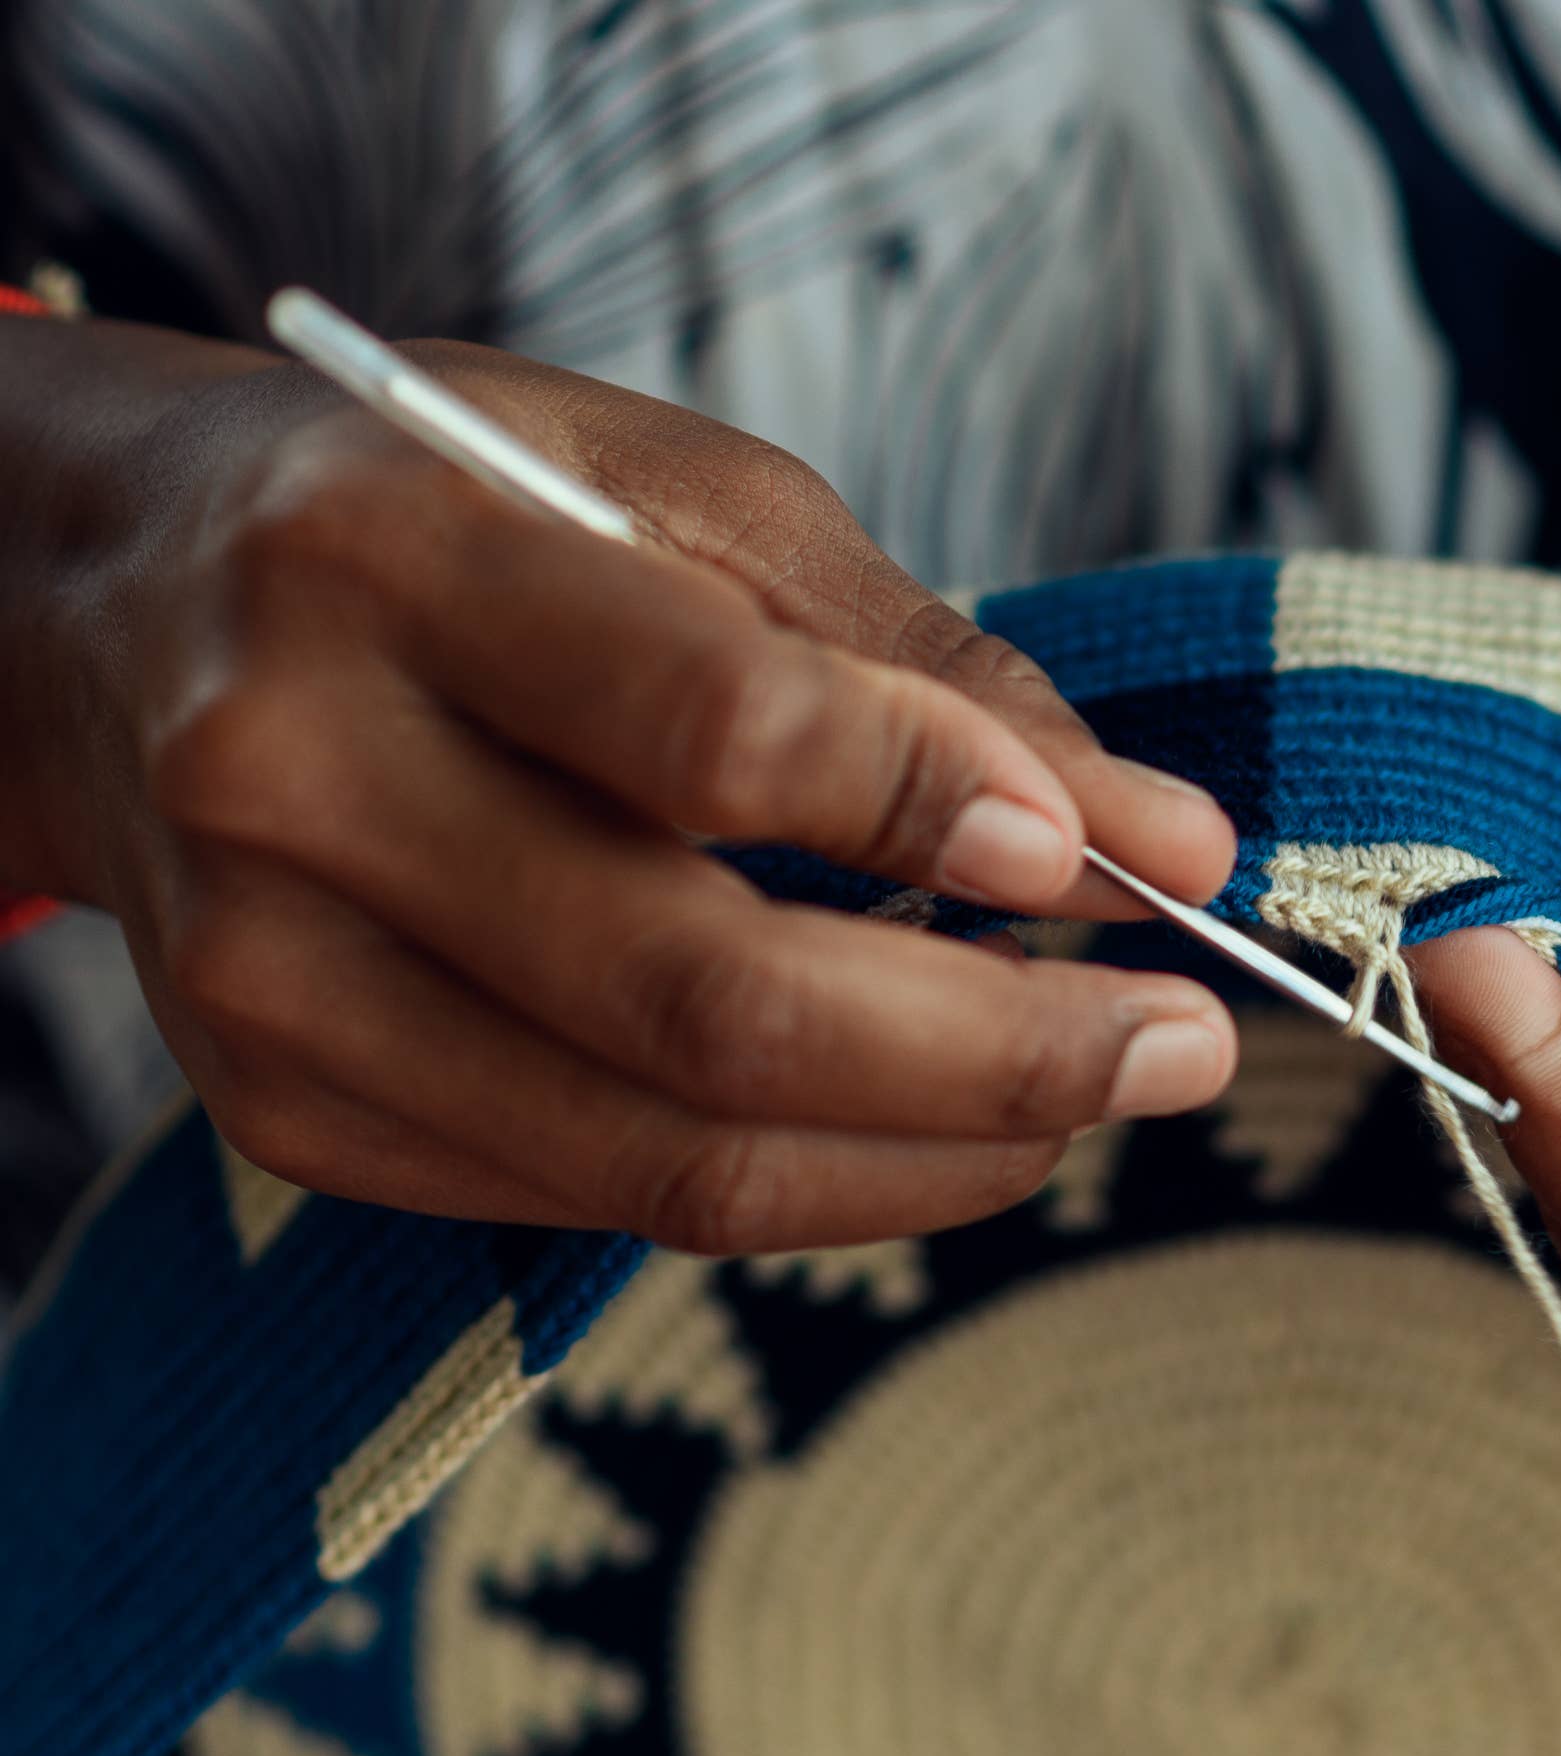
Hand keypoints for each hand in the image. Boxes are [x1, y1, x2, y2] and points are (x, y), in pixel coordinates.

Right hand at [0, 318, 1237, 1251]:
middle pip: (705, 998)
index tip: (1134, 859)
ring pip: (666, 1152)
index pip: (715, 729)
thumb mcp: (675, 492)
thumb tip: (1152, 832)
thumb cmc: (443, 518)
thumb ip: (911, 658)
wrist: (112, 611)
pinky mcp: (284, 1106)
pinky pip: (597, 1195)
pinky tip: (914, 1115)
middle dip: (999, 1048)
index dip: (946, 812)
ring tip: (1089, 1093)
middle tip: (1185, 1042)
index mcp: (393, 561)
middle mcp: (297, 781)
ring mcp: (272, 975)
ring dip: (933, 1152)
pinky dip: (805, 1176)